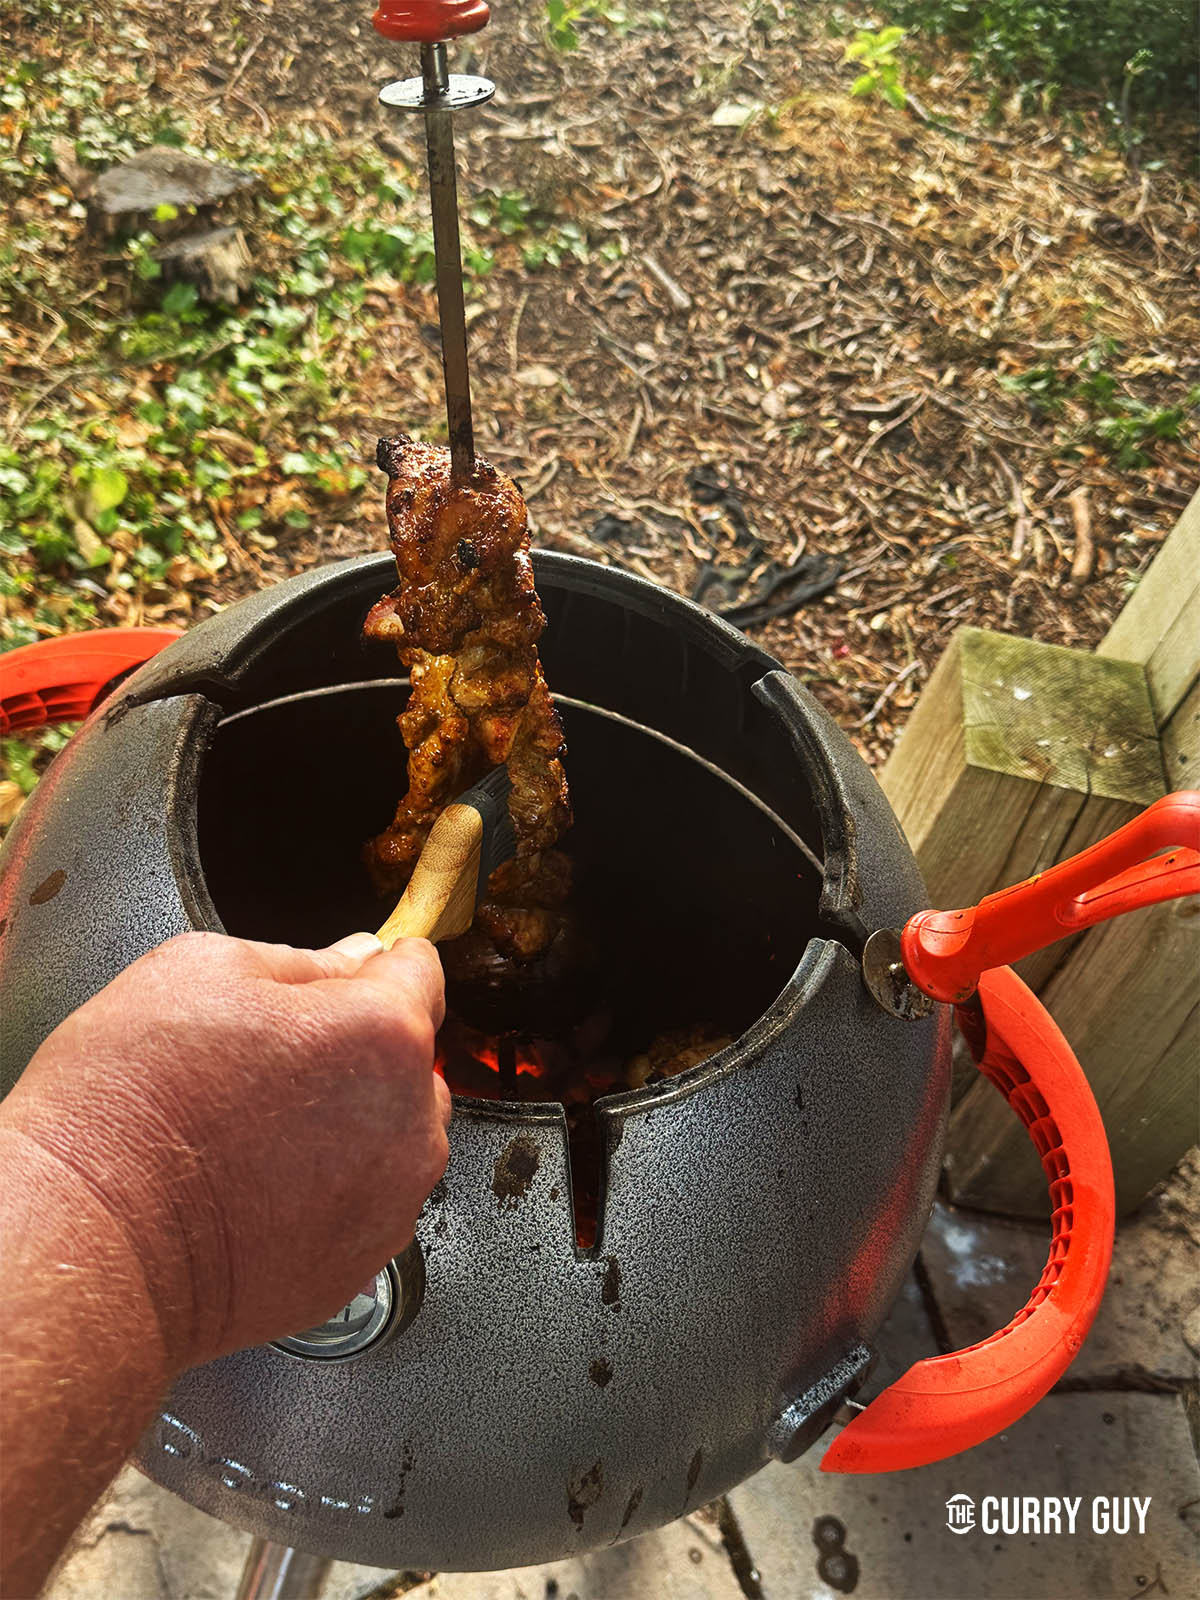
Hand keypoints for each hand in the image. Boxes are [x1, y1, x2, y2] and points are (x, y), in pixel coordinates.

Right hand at [0, 930, 448, 1372]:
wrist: (90, 1237)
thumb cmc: (132, 1108)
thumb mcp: (201, 972)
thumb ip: (303, 958)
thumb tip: (351, 959)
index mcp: (382, 1033)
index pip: (422, 973)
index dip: (382, 964)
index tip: (363, 970)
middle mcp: (409, 1122)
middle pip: (409, 1060)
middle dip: (360, 1051)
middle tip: (274, 1060)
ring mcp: (390, 1202)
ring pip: (393, 1136)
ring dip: (351, 1124)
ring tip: (257, 1131)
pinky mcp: (361, 1264)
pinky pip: (364, 1203)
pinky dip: (329, 1190)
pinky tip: (260, 1183)